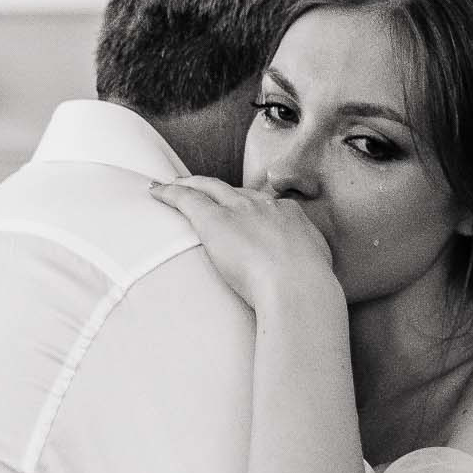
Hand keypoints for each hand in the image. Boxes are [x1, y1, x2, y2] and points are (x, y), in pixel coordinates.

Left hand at [148, 177, 336, 312]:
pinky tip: (155, 191)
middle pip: (234, 190)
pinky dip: (170, 193)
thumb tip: (313, 277)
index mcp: (289, 214)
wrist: (298, 285)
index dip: (248, 206)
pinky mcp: (214, 220)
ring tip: (174, 186)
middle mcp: (263, 205)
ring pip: (208, 187)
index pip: (263, 204)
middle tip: (202, 189)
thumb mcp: (317, 267)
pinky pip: (186, 199)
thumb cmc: (309, 287)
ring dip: (191, 185)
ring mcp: (238, 209)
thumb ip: (310, 263)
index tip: (239, 211)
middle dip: (217, 188)